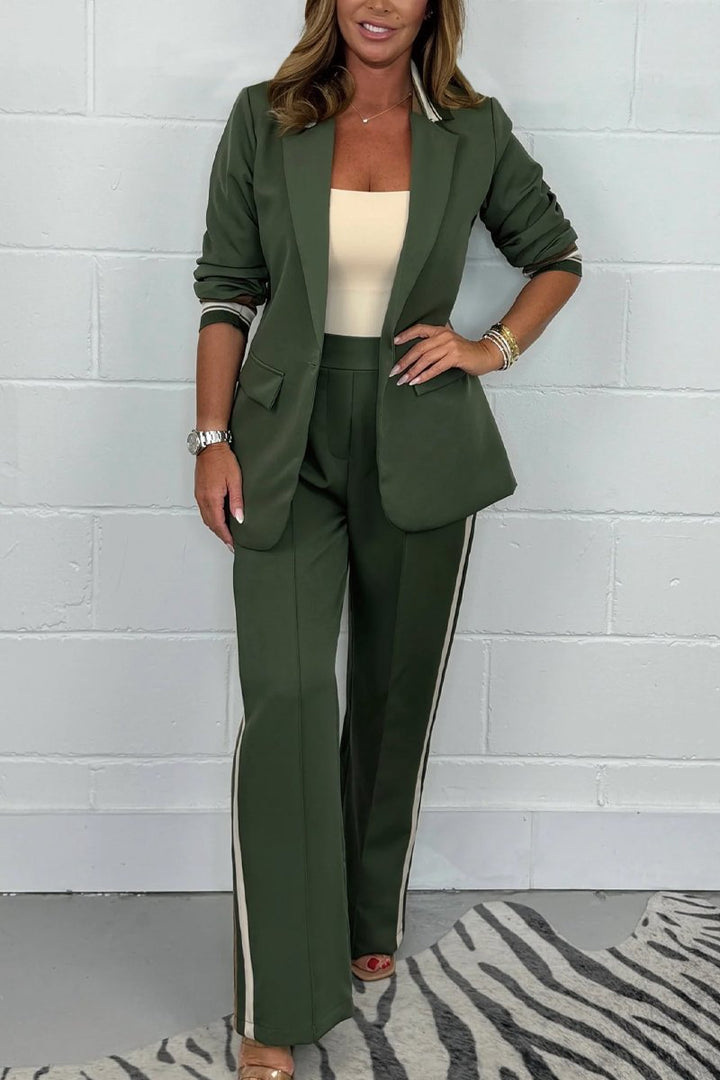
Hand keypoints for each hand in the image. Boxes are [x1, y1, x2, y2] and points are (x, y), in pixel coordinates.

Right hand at [194, 442, 243, 552]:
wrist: (210, 446)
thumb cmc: (222, 459)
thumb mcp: (235, 480)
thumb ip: (237, 501)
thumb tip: (239, 519)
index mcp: (212, 498)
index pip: (219, 524)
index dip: (226, 537)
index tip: (232, 544)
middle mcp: (203, 499)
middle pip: (211, 524)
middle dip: (221, 535)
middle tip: (230, 543)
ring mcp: (199, 495)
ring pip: (206, 518)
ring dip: (215, 528)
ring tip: (226, 534)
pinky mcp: (199, 491)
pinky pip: (204, 511)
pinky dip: (211, 519)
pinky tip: (218, 519)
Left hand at [390, 321, 504, 385]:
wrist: (485, 355)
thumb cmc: (465, 352)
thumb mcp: (448, 343)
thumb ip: (434, 345)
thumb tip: (414, 355)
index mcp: (440, 331)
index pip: (419, 329)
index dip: (406, 335)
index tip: (394, 342)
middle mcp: (444, 336)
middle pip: (419, 347)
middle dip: (404, 361)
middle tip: (394, 371)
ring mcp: (450, 346)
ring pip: (425, 359)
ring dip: (412, 371)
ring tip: (403, 380)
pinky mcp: (455, 357)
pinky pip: (436, 368)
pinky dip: (424, 375)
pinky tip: (416, 381)